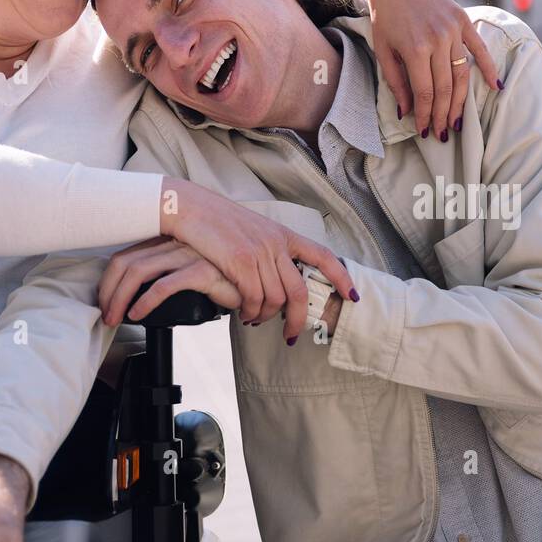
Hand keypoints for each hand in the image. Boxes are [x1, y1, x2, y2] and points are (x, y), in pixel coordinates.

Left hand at [100, 237, 241, 325]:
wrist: (257, 274)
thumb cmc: (222, 273)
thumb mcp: (188, 268)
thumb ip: (167, 271)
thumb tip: (137, 295)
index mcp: (167, 240)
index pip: (126, 255)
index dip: (109, 280)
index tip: (105, 301)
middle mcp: (174, 242)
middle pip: (125, 262)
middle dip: (108, 291)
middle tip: (105, 315)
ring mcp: (187, 253)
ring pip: (138, 272)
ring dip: (120, 299)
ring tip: (116, 318)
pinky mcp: (201, 269)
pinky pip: (163, 285)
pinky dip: (144, 302)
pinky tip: (139, 315)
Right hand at [158, 182, 358, 334]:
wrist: (190, 206)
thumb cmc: (217, 221)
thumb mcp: (252, 230)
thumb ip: (268, 251)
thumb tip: (276, 279)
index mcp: (282, 234)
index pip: (322, 256)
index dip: (340, 276)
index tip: (352, 295)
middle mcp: (275, 243)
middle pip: (299, 291)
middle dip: (298, 319)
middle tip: (291, 335)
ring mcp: (258, 251)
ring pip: (274, 299)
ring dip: (265, 316)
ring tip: (254, 319)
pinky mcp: (239, 261)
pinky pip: (253, 298)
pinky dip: (249, 311)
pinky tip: (243, 312)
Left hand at [361, 0, 499, 137]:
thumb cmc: (385, 17)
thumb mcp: (383, 49)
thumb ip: (396, 81)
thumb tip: (406, 111)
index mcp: (414, 48)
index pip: (425, 92)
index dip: (426, 115)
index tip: (425, 130)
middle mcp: (437, 40)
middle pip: (445, 87)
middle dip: (443, 114)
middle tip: (443, 133)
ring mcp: (453, 29)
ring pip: (462, 74)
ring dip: (461, 101)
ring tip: (458, 122)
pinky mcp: (463, 19)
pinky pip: (479, 48)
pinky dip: (489, 68)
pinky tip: (495, 87)